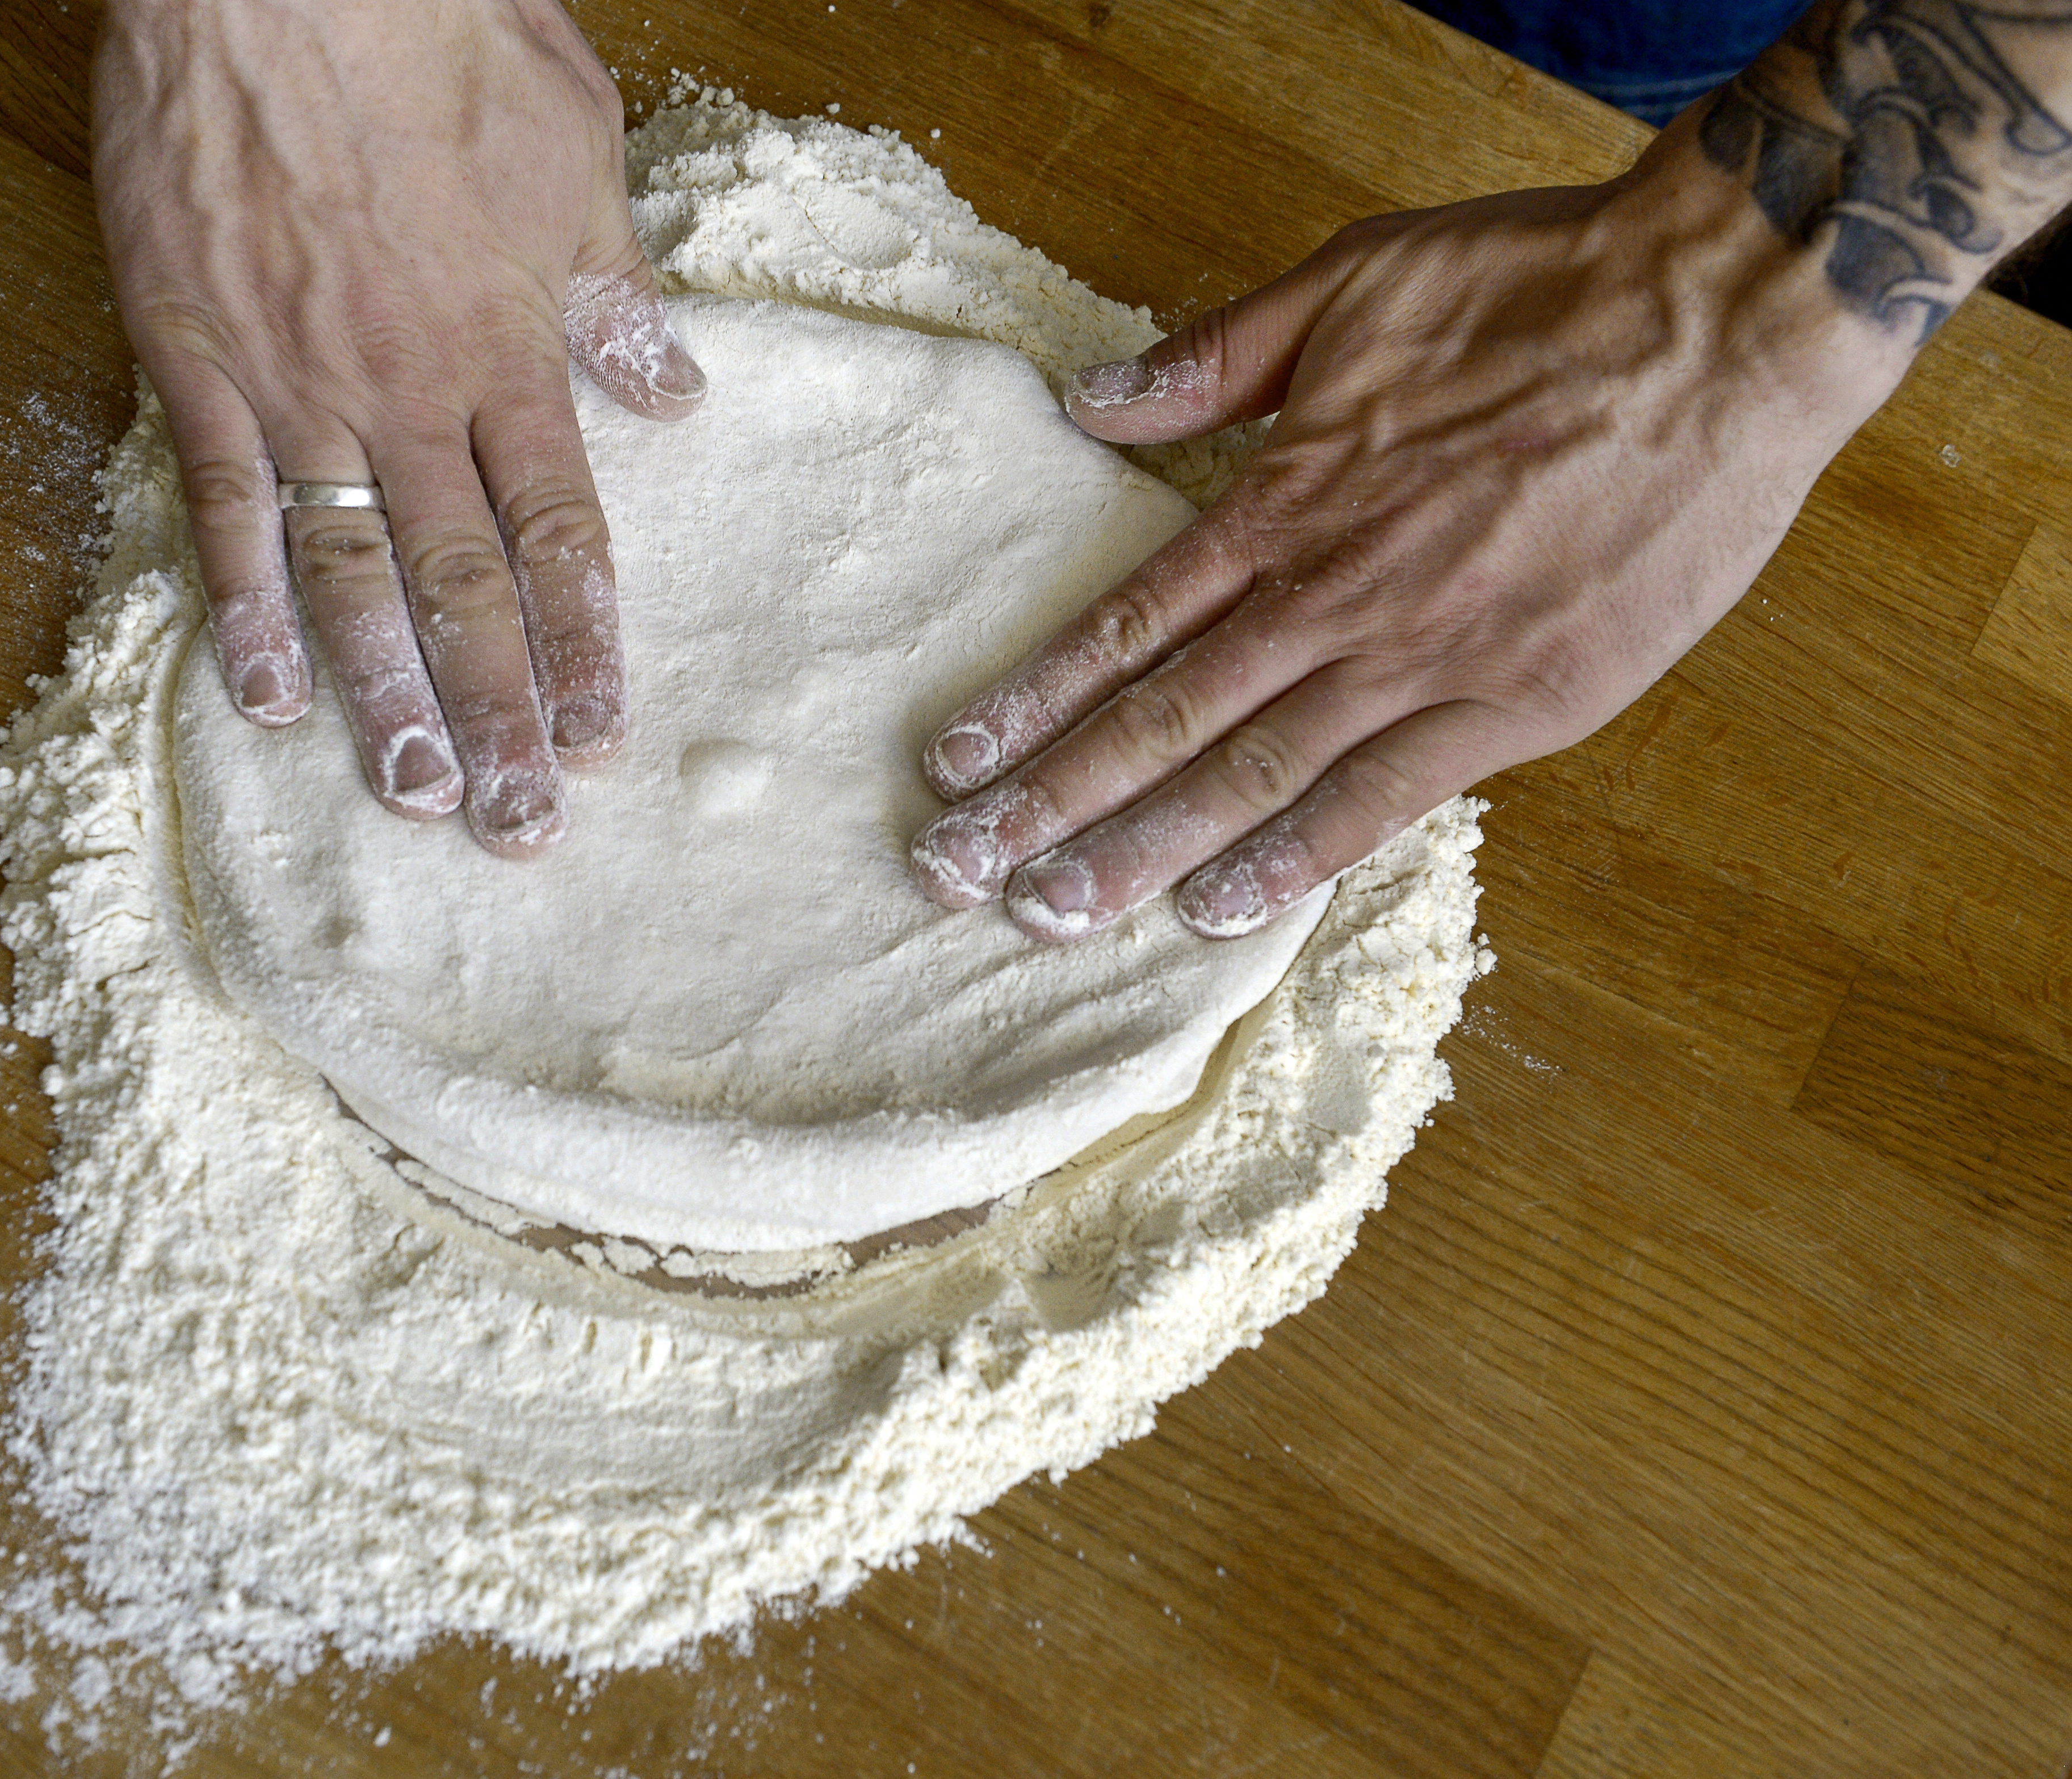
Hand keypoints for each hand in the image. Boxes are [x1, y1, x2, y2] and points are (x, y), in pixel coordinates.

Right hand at [92, 0, 703, 853]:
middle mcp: (407, 392)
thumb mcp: (575, 149)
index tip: (603, 732)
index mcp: (505, 346)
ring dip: (387, 697)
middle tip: (523, 824)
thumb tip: (676, 390)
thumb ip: (615, 289)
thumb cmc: (437, 30)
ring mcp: (295, 387)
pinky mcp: (195, 361)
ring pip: (351, 575)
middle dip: (501, 713)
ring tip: (417, 799)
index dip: (584, 641)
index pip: (559, 532)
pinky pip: (226, 511)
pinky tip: (270, 700)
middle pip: (466, 585)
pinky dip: (247, 610)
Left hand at [909, 112, 1914, 941]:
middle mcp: (1334, 598)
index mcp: (1287, 503)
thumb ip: (1214, 356)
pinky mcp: (1522, 705)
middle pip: (1160, 722)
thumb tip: (1088, 396)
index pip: (1124, 627)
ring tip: (1046, 913)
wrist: (1722, 321)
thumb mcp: (1354, 279)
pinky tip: (1215, 909)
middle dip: (1048, 804)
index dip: (1029, 702)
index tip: (951, 765)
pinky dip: (1295, 858)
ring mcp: (1425, 661)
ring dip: (1138, 851)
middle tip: (952, 875)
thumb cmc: (1540, 287)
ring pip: (1249, 776)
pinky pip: (1384, 800)